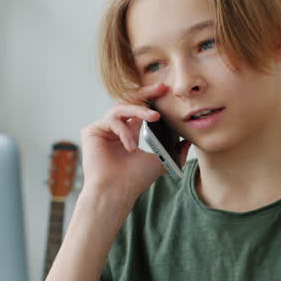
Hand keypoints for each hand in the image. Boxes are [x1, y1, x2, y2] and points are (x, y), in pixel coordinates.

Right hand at [79, 82, 181, 203]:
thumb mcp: (161, 161)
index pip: (140, 109)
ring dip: (140, 111)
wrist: (117, 192)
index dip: (152, 99)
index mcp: (130, 133)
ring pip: (122, 108)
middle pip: (129, 101)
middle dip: (147, 93)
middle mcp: (115, 129)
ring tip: (154, 118)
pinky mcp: (91, 131)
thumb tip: (189, 141)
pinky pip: (111, 119)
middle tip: (162, 88)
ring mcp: (103, 129)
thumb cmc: (135, 180)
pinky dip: (124, 131)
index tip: (167, 91)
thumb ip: (175, 150)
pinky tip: (131, 147)